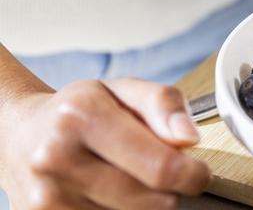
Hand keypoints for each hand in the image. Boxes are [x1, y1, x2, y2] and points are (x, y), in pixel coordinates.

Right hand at [0, 78, 210, 208]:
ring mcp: (47, 196)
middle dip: (169, 188)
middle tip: (159, 170)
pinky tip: (108, 192)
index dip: (193, 175)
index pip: (161, 167)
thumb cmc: (81, 110)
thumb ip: (164, 104)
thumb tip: (188, 138)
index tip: (199, 172)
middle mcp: (58, 157)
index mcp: (82, 115)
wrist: (18, 133)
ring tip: (126, 176)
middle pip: (152, 200)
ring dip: (143, 202)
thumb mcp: (124, 89)